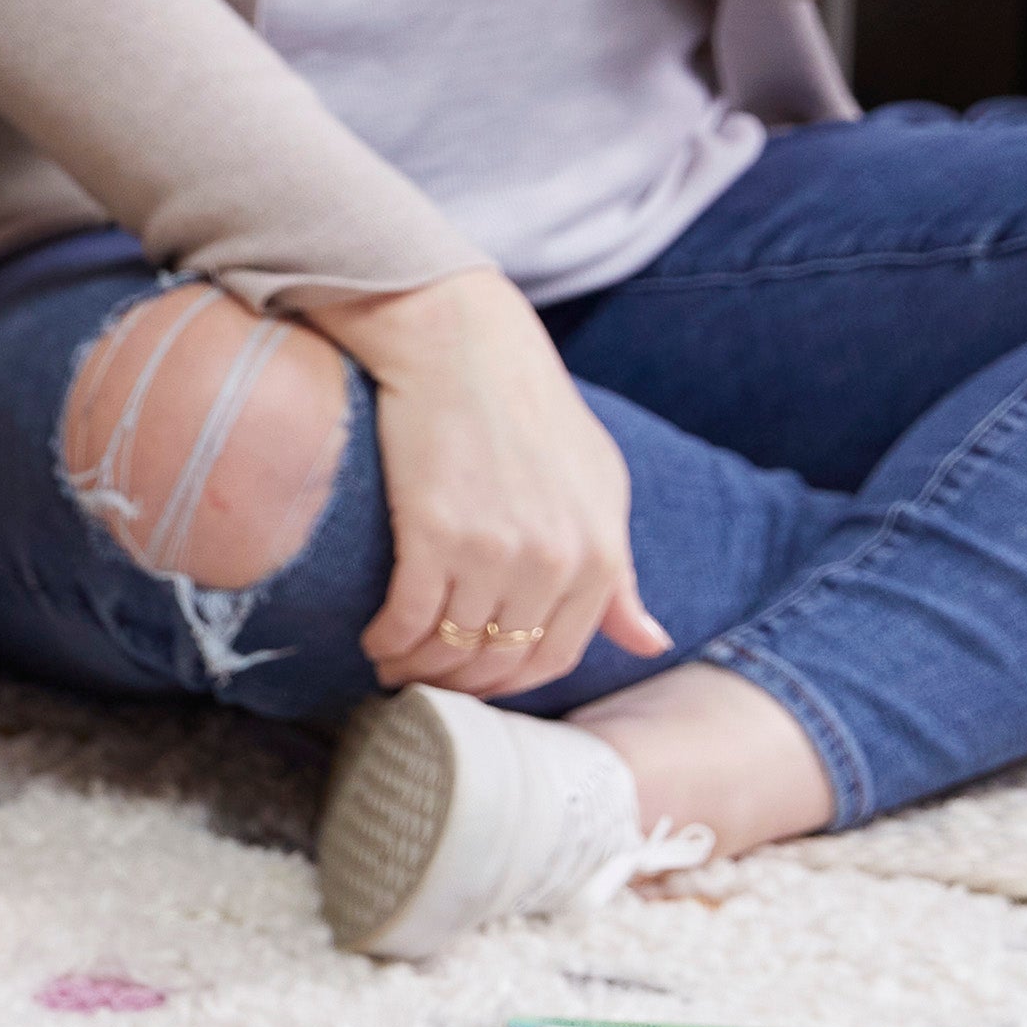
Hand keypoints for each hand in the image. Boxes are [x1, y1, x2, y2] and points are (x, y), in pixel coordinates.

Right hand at [315, 270, 668, 698]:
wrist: (460, 343)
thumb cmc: (530, 407)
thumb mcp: (600, 485)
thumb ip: (621, 572)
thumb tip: (651, 641)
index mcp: (597, 552)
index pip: (554, 656)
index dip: (510, 681)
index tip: (478, 679)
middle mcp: (551, 561)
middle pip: (499, 660)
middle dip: (461, 683)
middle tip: (429, 681)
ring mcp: (492, 549)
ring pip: (451, 645)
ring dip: (418, 667)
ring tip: (395, 662)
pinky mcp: (432, 531)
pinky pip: (408, 617)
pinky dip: (388, 640)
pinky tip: (376, 640)